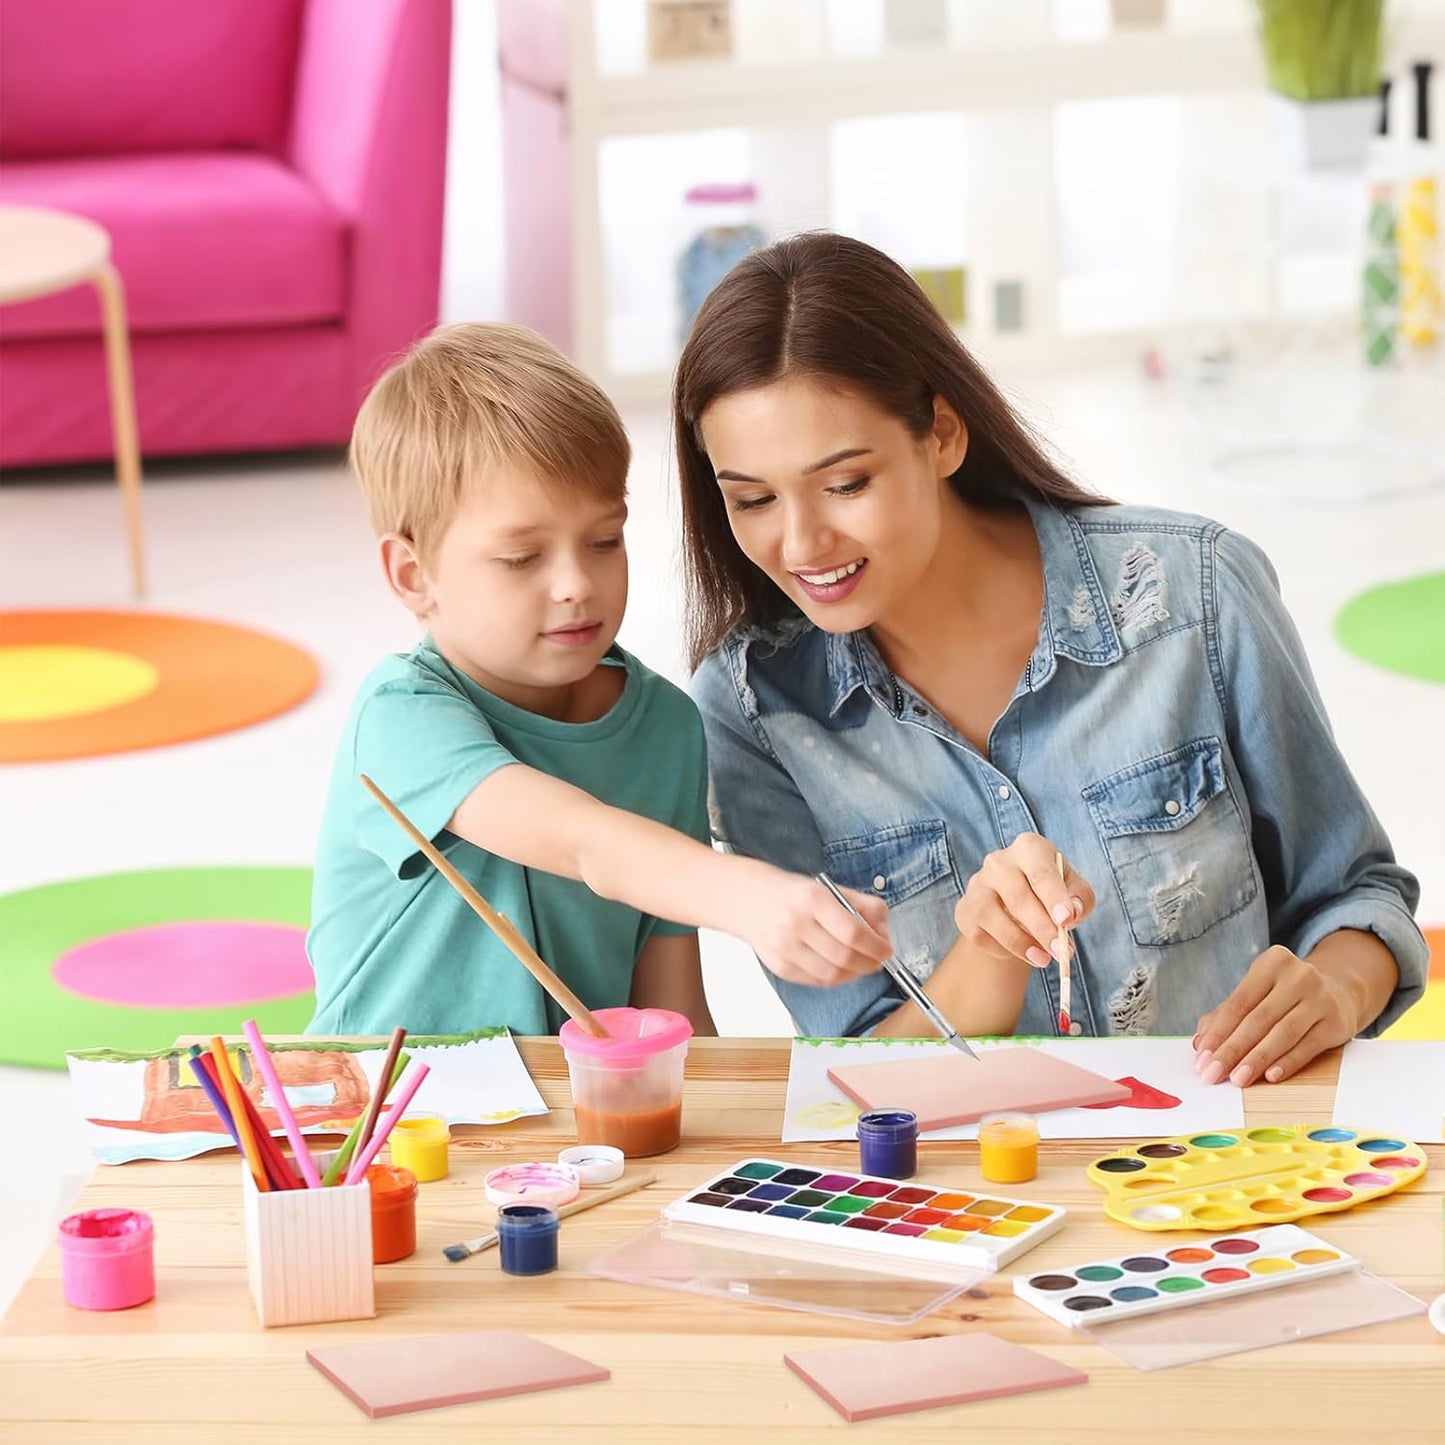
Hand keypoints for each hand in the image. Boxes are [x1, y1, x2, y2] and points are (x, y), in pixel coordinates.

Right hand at [737, 868, 891, 986]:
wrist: (745, 899)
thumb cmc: (790, 892)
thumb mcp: (827, 888)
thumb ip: (861, 905)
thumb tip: (884, 931)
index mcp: (811, 899)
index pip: (852, 932)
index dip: (876, 946)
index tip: (886, 949)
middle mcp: (795, 924)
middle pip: (844, 956)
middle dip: (869, 963)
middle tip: (878, 960)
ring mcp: (784, 948)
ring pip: (832, 974)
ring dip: (854, 974)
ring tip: (861, 964)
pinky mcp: (779, 966)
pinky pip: (816, 981)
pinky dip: (836, 978)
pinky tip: (841, 969)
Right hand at [953, 833, 1093, 968]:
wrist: (1015, 905)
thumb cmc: (1050, 892)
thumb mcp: (1074, 890)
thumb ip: (1080, 898)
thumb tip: (1072, 912)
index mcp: (1029, 848)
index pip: (1041, 871)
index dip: (1054, 896)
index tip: (1066, 920)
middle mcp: (998, 861)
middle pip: (1017, 895)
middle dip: (1041, 927)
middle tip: (1060, 951)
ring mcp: (977, 884)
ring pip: (990, 914)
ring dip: (1019, 942)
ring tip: (1043, 959)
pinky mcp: (965, 909)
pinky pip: (979, 934)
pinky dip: (1002, 949)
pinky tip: (1020, 952)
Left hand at [1193, 945, 1357, 1085]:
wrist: (1339, 992)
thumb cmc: (1285, 996)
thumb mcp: (1258, 994)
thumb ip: (1226, 1015)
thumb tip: (1200, 1043)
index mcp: (1272, 962)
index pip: (1238, 1003)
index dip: (1218, 1032)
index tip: (1202, 1058)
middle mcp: (1298, 976)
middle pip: (1257, 1020)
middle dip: (1232, 1050)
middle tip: (1213, 1073)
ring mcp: (1320, 998)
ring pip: (1282, 1034)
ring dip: (1256, 1059)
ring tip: (1237, 1079)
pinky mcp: (1337, 1022)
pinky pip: (1307, 1046)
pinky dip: (1287, 1062)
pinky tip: (1270, 1076)